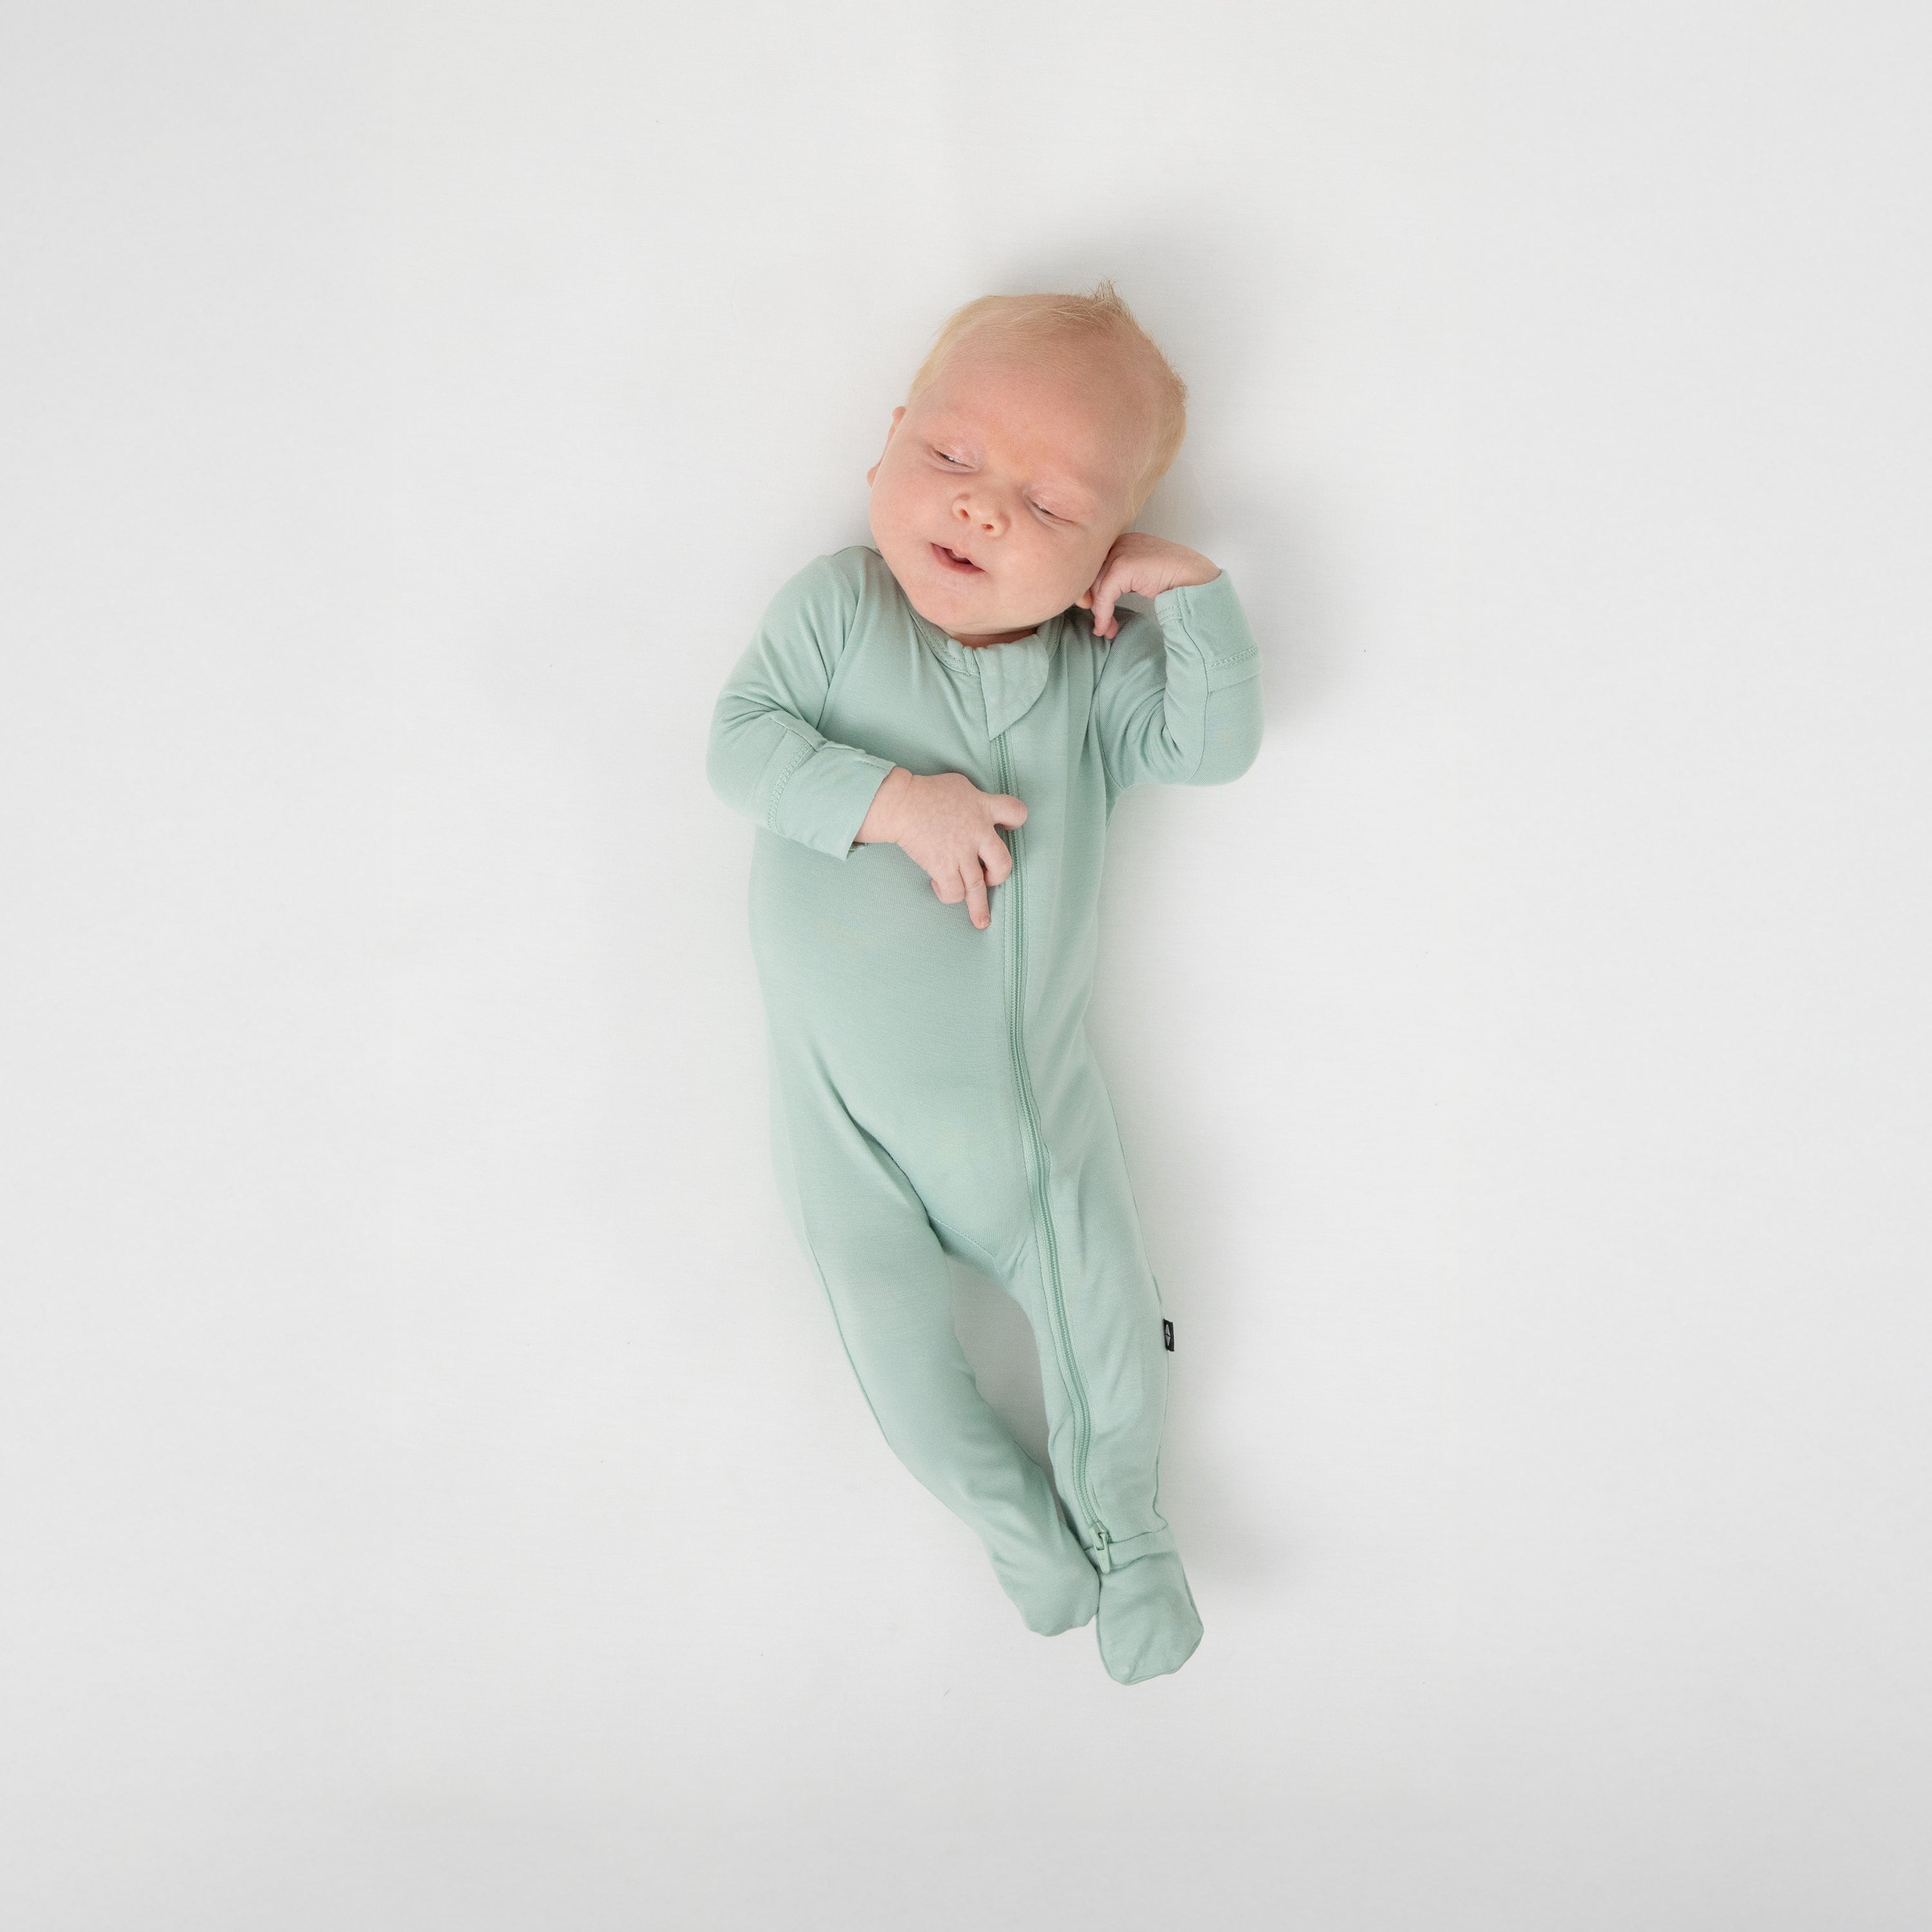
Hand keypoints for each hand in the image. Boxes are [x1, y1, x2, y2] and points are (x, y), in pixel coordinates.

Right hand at [855, 767, 1026, 930]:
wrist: (901, 803)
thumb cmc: (926, 791)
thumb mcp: (959, 786)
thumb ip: (975, 801)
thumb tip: (974, 810)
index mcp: (984, 808)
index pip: (1016, 812)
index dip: (1015, 821)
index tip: (1007, 827)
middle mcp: (978, 833)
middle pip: (1003, 863)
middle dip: (999, 876)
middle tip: (990, 879)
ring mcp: (961, 853)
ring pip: (978, 887)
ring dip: (979, 906)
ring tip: (981, 921)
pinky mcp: (943, 867)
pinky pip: (955, 892)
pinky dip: (950, 895)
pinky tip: (941, 888)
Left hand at [1076, 533, 1220, 639]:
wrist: (1194, 576)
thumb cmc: (1174, 577)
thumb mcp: (1140, 576)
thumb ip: (1120, 581)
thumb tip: (1098, 600)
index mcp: (1122, 542)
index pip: (1095, 569)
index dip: (1092, 593)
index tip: (1097, 613)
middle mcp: (1119, 543)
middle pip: (1092, 578)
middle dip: (1094, 605)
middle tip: (1102, 627)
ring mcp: (1120, 552)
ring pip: (1096, 587)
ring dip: (1099, 614)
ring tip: (1106, 631)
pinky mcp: (1123, 566)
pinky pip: (1104, 595)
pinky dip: (1104, 614)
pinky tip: (1106, 628)